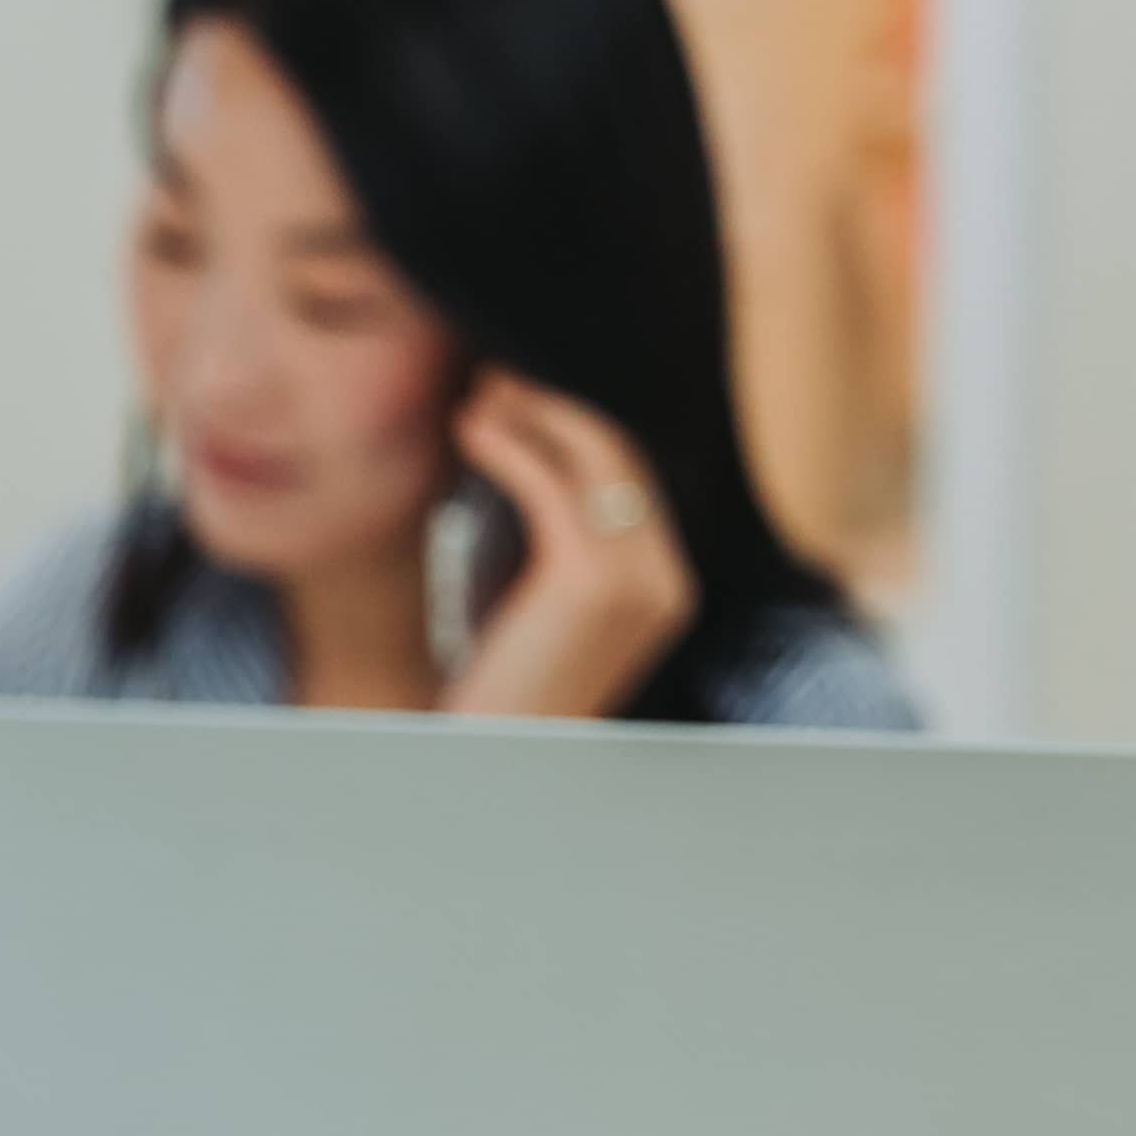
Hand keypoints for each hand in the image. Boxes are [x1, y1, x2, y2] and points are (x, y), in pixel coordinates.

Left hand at [441, 370, 695, 720]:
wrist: (494, 760)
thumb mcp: (543, 610)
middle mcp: (666, 579)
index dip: (576, 425)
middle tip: (496, 374)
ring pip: (594, 457)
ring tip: (478, 393)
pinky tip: (469, 429)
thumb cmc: (503, 689)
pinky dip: (506, 446)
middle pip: (621, 455)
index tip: (523, 392)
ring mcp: (638, 580)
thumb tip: (527, 464)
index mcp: (665, 586)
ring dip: (532, 413)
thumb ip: (557, 550)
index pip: (632, 477)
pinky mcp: (590, 581)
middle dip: (557, 405)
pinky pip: (549, 486)